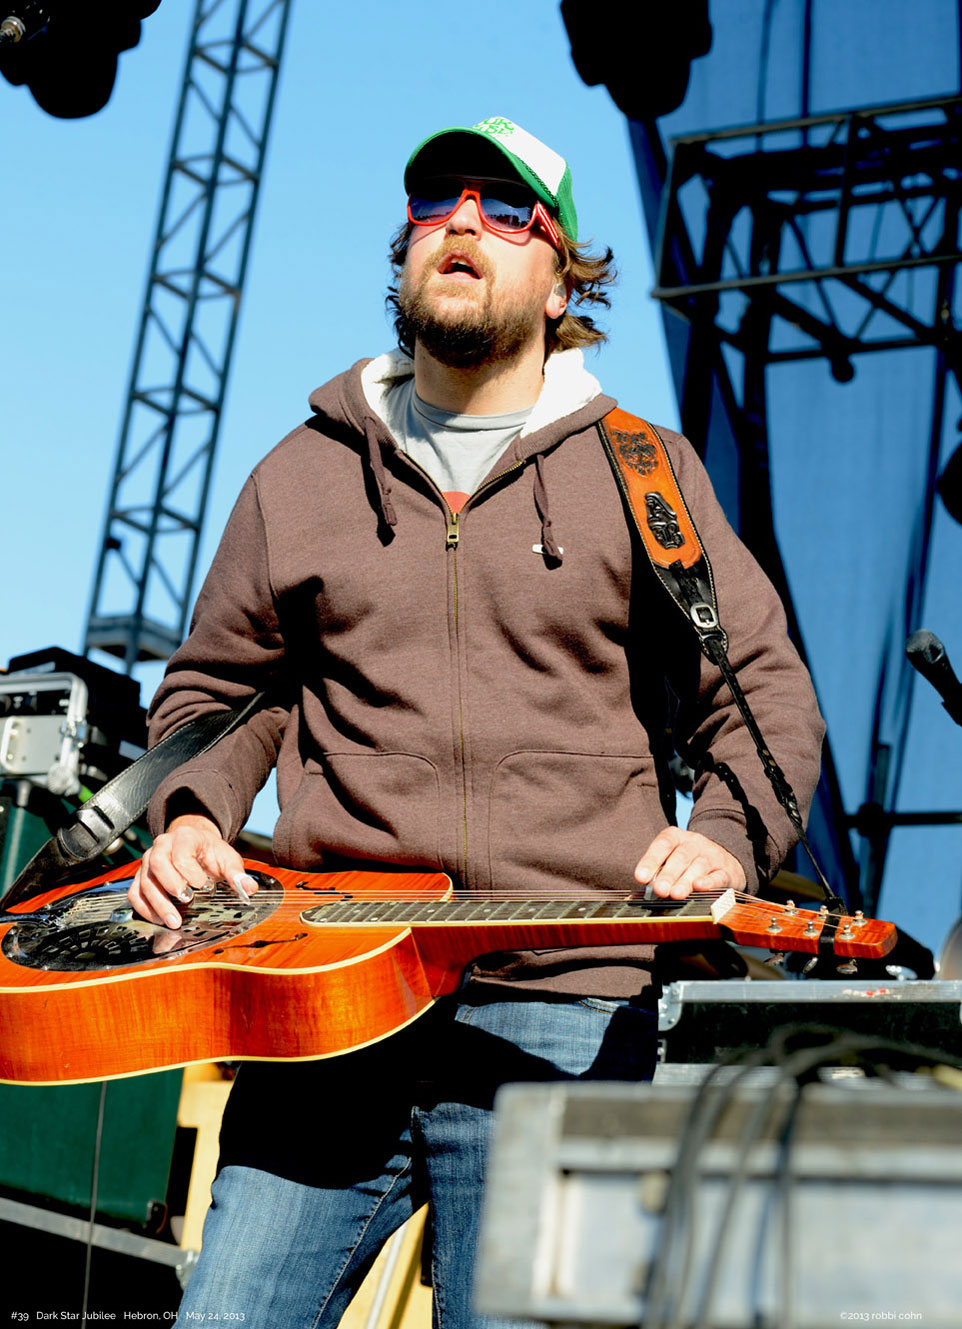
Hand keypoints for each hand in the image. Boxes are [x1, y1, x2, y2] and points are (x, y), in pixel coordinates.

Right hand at [128, 814, 255, 928]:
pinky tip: (158, 919)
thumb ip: (237, 874)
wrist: (197, 846)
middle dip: (171, 886)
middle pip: (157, 864)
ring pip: (145, 881)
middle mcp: (162, 846)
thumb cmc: (211, 853)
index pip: (180, 852)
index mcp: (184, 837)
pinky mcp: (141, 876)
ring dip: (158, 903)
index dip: (190, 871)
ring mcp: (148, 860)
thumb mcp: (227, 859)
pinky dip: (143, 907)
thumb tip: (249, 889)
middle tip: (186, 902)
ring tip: (173, 921)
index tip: (203, 885)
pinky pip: (135, 892)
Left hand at [634, 827, 746, 899]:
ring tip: (675, 894)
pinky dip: (709, 882)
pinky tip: (699, 887)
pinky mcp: (726, 871)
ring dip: (685, 881)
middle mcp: (694, 843)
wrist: (725, 861)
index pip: (663, 844)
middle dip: (668, 874)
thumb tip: (648, 888)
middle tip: (659, 890)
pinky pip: (718, 876)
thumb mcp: (672, 860)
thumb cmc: (688, 863)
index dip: (650, 860)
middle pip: (681, 857)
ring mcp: (712, 856)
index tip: (641, 877)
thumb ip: (659, 871)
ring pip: (699, 867)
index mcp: (676, 837)